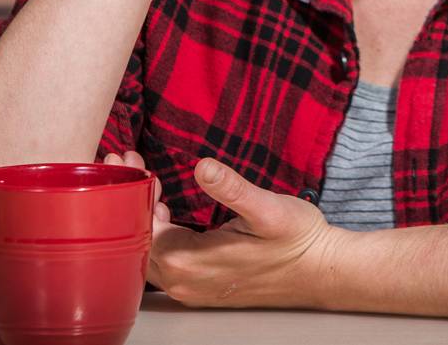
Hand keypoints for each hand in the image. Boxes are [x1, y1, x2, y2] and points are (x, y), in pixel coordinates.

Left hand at [104, 149, 345, 309]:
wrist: (322, 271)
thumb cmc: (298, 241)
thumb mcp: (267, 208)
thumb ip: (231, 189)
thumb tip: (204, 167)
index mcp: (190, 263)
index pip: (139, 226)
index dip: (130, 191)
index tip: (126, 160)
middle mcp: (184, 281)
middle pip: (136, 240)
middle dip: (129, 199)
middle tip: (125, 164)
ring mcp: (193, 287)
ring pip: (149, 251)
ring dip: (142, 215)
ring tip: (143, 182)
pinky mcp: (203, 285)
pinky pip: (164, 260)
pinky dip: (157, 232)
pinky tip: (164, 211)